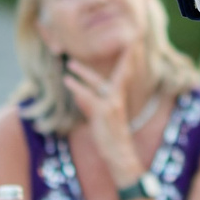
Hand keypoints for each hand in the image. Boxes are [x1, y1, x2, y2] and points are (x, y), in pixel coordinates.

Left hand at [65, 52, 146, 183]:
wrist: (120, 156)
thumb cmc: (111, 140)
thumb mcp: (101, 119)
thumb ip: (90, 104)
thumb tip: (78, 94)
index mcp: (119, 99)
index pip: (124, 74)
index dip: (126, 59)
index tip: (130, 43)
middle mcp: (118, 99)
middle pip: (117, 73)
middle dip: (114, 58)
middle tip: (112, 44)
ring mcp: (112, 106)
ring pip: (97, 84)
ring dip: (82, 73)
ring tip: (69, 65)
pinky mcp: (104, 113)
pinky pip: (89, 98)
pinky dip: (79, 90)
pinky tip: (69, 84)